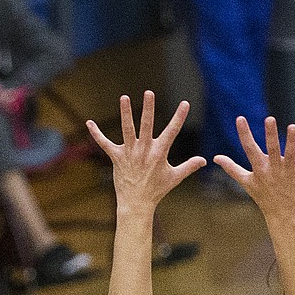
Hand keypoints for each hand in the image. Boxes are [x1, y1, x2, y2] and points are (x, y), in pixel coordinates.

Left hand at [86, 92, 205, 213]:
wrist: (137, 203)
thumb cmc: (157, 190)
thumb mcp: (175, 177)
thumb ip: (189, 166)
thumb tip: (204, 160)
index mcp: (160, 153)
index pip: (172, 131)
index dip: (179, 117)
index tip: (185, 103)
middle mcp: (144, 150)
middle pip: (147, 125)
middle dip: (148, 108)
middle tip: (149, 92)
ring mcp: (130, 153)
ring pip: (127, 129)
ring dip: (125, 113)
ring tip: (124, 97)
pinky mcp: (116, 157)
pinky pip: (104, 143)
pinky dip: (96, 134)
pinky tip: (89, 123)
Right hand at [214, 116, 294, 221]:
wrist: (282, 215)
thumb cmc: (263, 196)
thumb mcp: (246, 182)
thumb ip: (232, 168)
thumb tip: (215, 158)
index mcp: (260, 169)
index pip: (250, 149)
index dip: (244, 134)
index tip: (240, 119)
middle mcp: (274, 170)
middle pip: (272, 149)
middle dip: (270, 135)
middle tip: (269, 119)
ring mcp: (288, 173)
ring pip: (291, 155)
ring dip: (293, 141)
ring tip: (293, 127)